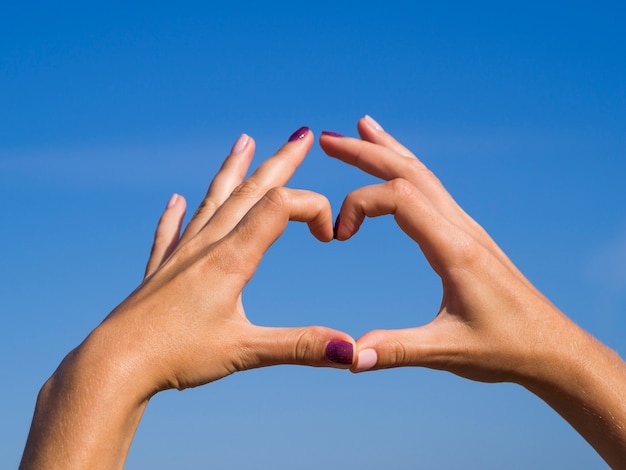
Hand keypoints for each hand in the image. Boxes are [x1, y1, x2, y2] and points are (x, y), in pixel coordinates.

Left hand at [20, 126, 354, 469]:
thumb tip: (352, 351)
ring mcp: (180, 256)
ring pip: (212, 201)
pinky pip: (170, 233)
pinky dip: (176, 215)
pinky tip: (174, 201)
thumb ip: (300, 346)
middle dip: (280, 162)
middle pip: (249, 191)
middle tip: (302, 135)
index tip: (329, 236)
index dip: (313, 208)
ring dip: (233, 170)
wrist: (114, 365)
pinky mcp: (160, 272)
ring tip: (243, 141)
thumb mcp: (245, 351)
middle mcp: (206, 246)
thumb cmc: (176, 356)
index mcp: (231, 258)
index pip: (280, 207)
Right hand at [320, 116, 625, 466]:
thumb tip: (348, 356)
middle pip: (409, 172)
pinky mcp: (467, 236)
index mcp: (454, 249)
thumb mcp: (448, 352)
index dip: (359, 204)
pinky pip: (433, 190)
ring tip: (362, 129)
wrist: (554, 348)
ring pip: (423, 175)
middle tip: (327, 138)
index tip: (338, 236)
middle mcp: (461, 228)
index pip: (399, 198)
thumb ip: (396, 350)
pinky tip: (399, 169)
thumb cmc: (507, 348)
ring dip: (388, 151)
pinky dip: (408, 170)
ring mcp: (466, 228)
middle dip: (366, 152)